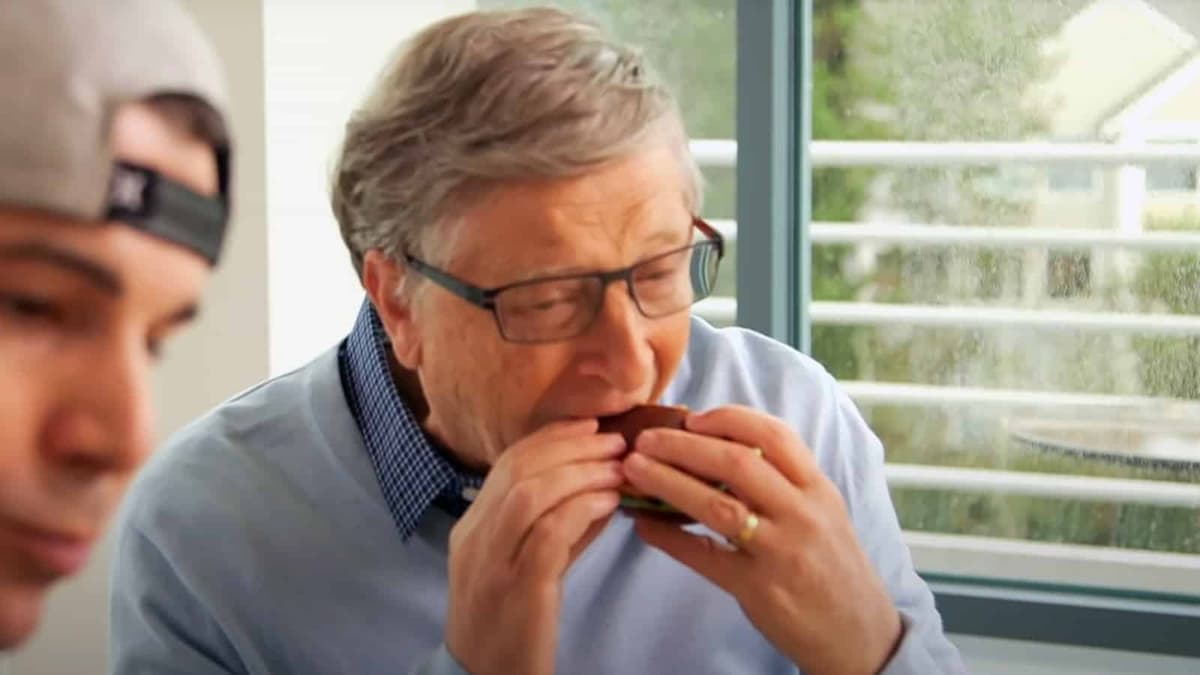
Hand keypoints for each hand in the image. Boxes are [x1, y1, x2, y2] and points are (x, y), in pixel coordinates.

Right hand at [445, 419, 625, 674]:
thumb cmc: (513, 628)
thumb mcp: (532, 569)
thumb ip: (561, 529)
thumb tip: (603, 490)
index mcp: (472, 527)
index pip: (508, 463)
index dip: (551, 437)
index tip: (589, 426)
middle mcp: (475, 538)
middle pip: (519, 469)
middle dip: (570, 446)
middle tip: (613, 441)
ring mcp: (492, 563)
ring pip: (530, 493)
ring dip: (579, 472)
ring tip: (617, 468)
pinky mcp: (517, 589)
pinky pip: (549, 533)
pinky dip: (582, 508)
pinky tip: (610, 502)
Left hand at [621, 406, 902, 674]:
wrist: (859, 633)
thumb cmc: (831, 565)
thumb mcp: (823, 512)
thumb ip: (783, 481)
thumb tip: (715, 446)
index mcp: (817, 488)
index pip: (774, 434)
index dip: (727, 418)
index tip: (691, 416)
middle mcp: (802, 514)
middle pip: (737, 463)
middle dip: (683, 445)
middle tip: (645, 439)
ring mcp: (780, 552)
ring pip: (717, 506)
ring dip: (668, 482)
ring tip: (633, 471)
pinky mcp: (759, 589)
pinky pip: (705, 557)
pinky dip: (669, 538)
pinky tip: (643, 526)